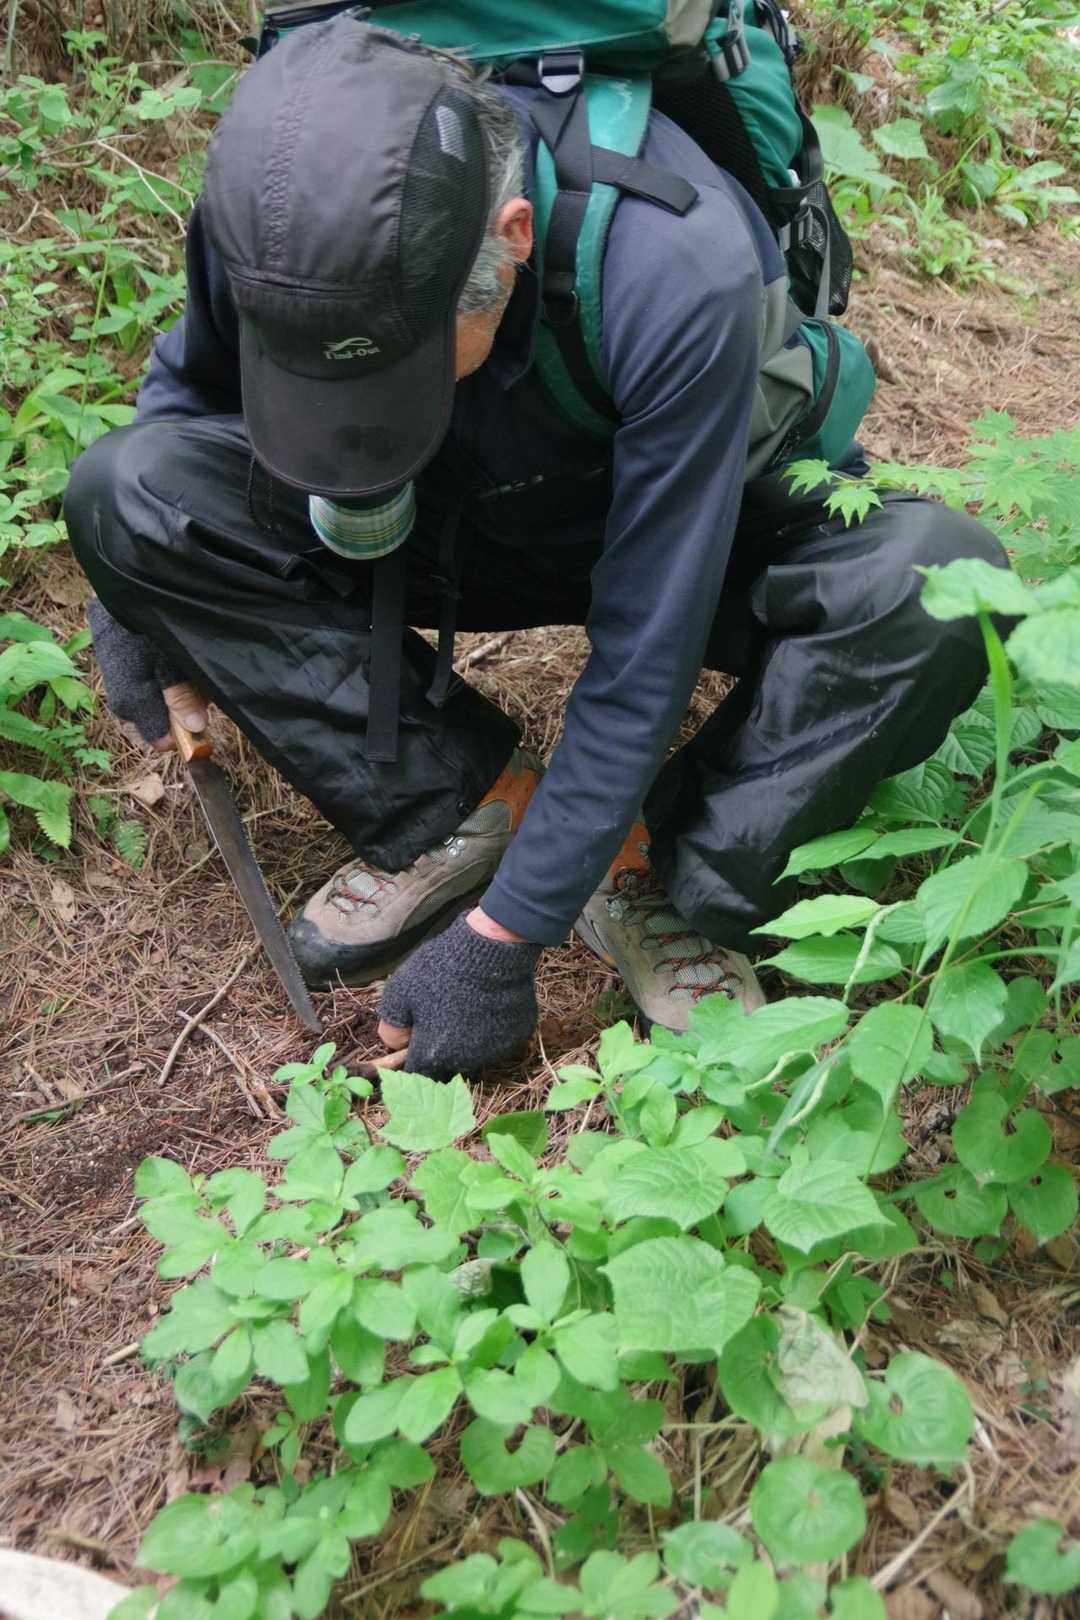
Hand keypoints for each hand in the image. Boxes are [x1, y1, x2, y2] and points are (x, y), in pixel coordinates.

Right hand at [86, 599, 203, 747]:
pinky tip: (175, 656)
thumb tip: (196, 729)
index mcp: (133, 706)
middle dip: (188, 705)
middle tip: (196, 677)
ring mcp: (123, 691)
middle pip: (166, 720)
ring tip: (186, 661)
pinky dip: (171, 676)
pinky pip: (154, 687)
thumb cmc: (147, 628)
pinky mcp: (124, 676)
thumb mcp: (172, 663)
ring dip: (182, 689)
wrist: (119, 594)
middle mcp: (124, 705)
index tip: (203, 711)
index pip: (163, 741)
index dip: (186, 732)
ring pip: (164, 703)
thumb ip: (184, 698)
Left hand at [377, 912, 540, 1079]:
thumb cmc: (441, 970)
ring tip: (466, 1007)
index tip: (416, 1039)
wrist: (491, 948)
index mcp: (434, 1055)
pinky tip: (488, 1003)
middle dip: (440, 1049)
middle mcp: (466, 1061)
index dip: (413, 1057)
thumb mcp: (399, 992)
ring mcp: (496, 1050)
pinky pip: (499, 1038)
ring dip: (467, 1040)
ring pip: (475, 1054)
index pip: (418, 1073)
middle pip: (447, 1065)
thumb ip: (391, 1027)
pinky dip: (492, 1028)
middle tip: (440, 1018)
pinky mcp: (517, 1035)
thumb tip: (397, 1044)